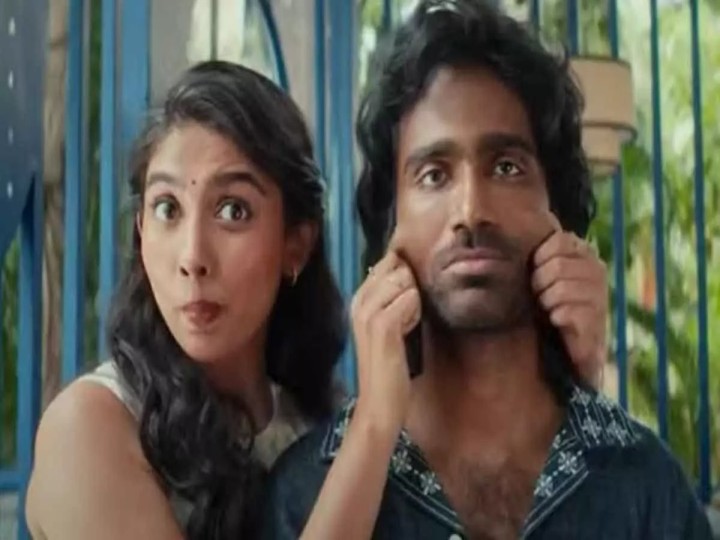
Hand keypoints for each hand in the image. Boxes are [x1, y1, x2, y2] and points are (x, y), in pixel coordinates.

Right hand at [350, 250, 420, 434]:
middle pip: (396, 267)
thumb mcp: (390, 326)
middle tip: (406, 321)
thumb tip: (410, 273)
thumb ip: (393, 299)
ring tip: (406, 328)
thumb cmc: (389, 366)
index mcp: (358, 299)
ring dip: (414, 303)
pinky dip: (415, 314)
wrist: (379, 404)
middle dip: (410, 288)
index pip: (386, 262)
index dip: (405, 276)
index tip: (405, 306)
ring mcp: (368, 312)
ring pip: (404, 280)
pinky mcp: (383, 325)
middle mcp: (358, 301)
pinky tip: (408, 333)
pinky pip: (410, 298)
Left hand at [532, 229, 607, 387]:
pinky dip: (555, 318)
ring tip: (551, 310)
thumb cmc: (546, 305)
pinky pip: (565, 311)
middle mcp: (597, 270)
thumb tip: (499, 221)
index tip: (537, 275)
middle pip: (558, 264)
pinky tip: (558, 323)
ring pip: (560, 288)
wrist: (565, 348)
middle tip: (543, 298)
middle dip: (541, 283)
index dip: (540, 260)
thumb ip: (534, 250)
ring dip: (547, 302)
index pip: (559, 240)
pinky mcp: (597, 320)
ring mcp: (600, 294)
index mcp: (584, 253)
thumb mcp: (538, 272)